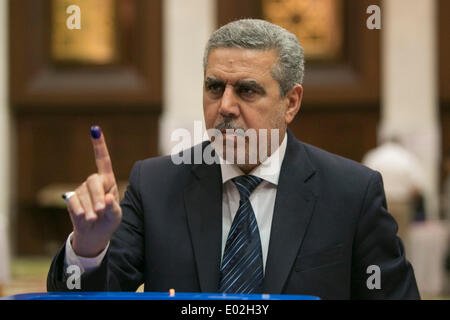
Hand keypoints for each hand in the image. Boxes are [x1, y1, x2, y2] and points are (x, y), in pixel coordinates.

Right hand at [65, 126, 121, 256]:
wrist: (94, 233)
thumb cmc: (109, 221)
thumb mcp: (115, 216)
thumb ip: (113, 208)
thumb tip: (107, 198)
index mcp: (108, 181)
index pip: (103, 161)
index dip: (99, 146)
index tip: (95, 130)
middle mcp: (94, 182)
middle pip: (93, 181)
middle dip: (97, 196)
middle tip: (101, 210)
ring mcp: (81, 190)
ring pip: (84, 194)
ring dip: (90, 208)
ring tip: (94, 218)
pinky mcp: (72, 199)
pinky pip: (74, 202)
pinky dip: (80, 211)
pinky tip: (84, 217)